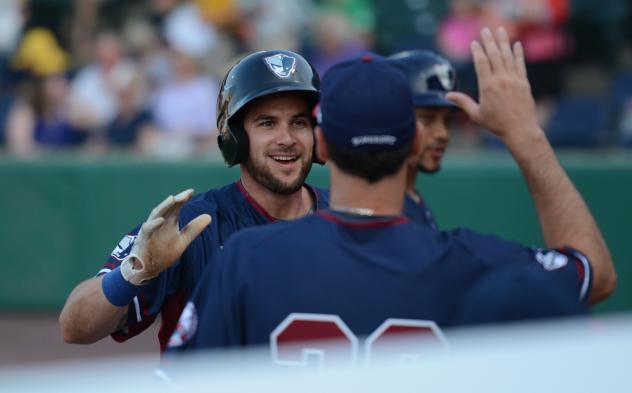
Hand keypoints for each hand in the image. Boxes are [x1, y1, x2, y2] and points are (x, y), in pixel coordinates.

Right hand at [121, 189, 211, 284]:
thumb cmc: (163, 252)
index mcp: (169, 222)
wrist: (148, 268)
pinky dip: (153, 224)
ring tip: (173, 199)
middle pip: (167, 208)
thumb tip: (209, 216)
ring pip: (156, 215)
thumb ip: (194, 229)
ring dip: (164, 207)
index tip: (192, 191)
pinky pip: (148, 230)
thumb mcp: (183, 240)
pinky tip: (161, 220)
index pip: (176, 207)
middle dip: (176, 200)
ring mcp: (151, 230)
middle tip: (186, 194)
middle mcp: (159, 223)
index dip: (183, 199)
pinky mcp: (144, 239)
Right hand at [447, 27, 540, 143]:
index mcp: (487, 87)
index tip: (474, 43)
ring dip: (503, 41)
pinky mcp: (524, 82)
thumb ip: (462, 102)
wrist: (519, 129)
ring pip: (507, 56)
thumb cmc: (496, 124)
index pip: (481, 63)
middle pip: (494, 55)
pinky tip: (516, 44)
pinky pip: (520, 64)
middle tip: (485, 30)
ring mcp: (513, 80)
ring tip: (500, 30)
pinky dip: (518, 53)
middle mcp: (501, 80)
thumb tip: (446, 96)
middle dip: (489, 41)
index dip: (477, 51)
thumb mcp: (476, 114)